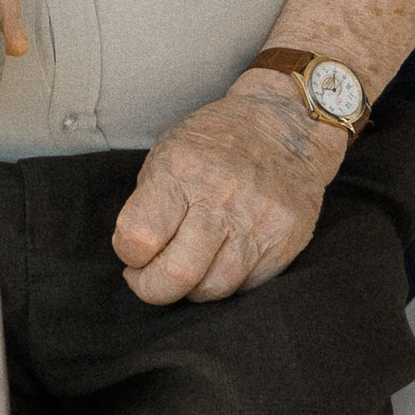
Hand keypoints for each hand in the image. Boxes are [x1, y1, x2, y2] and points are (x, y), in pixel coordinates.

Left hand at [111, 74, 342, 305]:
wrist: (286, 125)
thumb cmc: (217, 140)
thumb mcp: (168, 151)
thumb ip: (150, 203)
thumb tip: (137, 254)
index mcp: (181, 170)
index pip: (139, 237)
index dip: (128, 255)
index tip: (133, 253)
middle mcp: (221, 199)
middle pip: (176, 275)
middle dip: (153, 289)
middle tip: (150, 280)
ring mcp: (258, 223)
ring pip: (213, 289)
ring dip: (191, 289)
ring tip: (187, 269)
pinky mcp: (286, 241)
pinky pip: (246, 285)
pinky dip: (225, 282)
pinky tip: (218, 262)